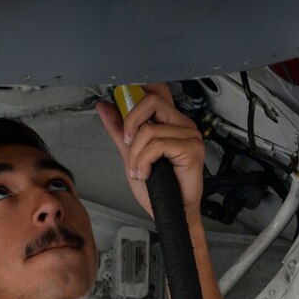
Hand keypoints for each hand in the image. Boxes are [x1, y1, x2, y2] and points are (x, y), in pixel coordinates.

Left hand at [96, 84, 204, 220]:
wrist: (169, 212)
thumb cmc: (158, 188)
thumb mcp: (131, 154)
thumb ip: (119, 131)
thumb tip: (105, 107)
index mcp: (169, 122)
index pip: (158, 91)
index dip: (141, 86)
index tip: (124, 93)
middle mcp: (182, 125)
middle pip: (151, 102)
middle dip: (130, 124)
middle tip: (127, 144)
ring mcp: (190, 135)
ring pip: (149, 130)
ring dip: (135, 155)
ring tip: (139, 170)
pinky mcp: (192, 149)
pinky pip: (157, 145)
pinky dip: (144, 161)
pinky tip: (146, 173)